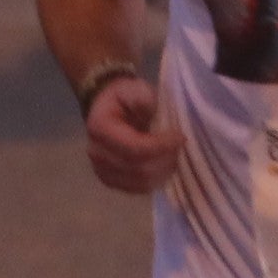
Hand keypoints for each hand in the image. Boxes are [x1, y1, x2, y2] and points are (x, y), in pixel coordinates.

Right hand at [81, 70, 174, 195]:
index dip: (161, 146)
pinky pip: (138, 189)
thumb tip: (150, 108)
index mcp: (99, 129)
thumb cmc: (123, 98)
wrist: (106, 109)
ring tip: (173, 154)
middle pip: (139, 169)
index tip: (180, 136)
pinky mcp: (111, 181)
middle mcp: (97, 154)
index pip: (134, 149)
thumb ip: (141, 96)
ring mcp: (102, 171)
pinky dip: (155, 180)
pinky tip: (164, 165)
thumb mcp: (132, 88)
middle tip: (180, 146)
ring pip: (140, 183)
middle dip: (165, 159)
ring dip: (163, 171)